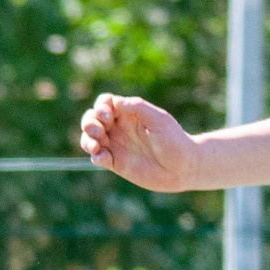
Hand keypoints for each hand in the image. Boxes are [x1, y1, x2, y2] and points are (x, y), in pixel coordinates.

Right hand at [79, 93, 201, 192]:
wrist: (183, 167)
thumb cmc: (174, 140)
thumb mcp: (158, 119)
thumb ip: (137, 107)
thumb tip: (115, 102)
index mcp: (128, 114)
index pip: (105, 103)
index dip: (101, 106)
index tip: (109, 115)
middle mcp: (119, 128)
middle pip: (92, 119)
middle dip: (89, 122)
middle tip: (99, 129)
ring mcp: (117, 146)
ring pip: (90, 138)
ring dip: (86, 139)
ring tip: (95, 146)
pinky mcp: (116, 164)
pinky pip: (98, 158)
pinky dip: (95, 156)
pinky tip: (102, 158)